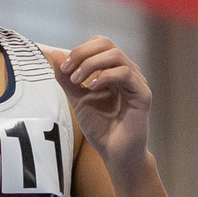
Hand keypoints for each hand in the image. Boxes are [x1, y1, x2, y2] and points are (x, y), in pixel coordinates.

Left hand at [55, 37, 151, 178]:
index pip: (98, 44)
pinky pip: (125, 74)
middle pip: (107, 44)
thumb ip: (67, 79)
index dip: (80, 50)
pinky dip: (105, 77)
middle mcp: (126, 71)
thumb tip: (54, 54)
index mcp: (112, 70)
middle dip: (83, 53)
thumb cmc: (100, 127)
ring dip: (92, 65)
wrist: (114, 153)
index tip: (63, 68)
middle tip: (68, 70)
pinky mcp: (142, 93)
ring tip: (78, 81)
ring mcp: (136, 81)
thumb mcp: (77, 100)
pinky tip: (92, 88)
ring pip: (116, 55)